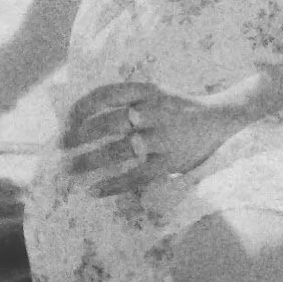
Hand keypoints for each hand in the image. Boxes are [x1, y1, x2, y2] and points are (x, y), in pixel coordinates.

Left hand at [59, 81, 245, 195]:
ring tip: (69, 171)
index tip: (66, 121)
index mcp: (149, 91)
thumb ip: (127, 103)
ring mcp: (165, 137)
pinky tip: (93, 191)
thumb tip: (81, 120)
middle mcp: (156, 111)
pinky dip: (114, 184)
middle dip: (81, 135)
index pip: (107, 93)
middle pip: (111, 121)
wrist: (221, 119)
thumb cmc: (178, 108)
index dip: (82, 106)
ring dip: (90, 161)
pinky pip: (138, 176)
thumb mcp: (155, 94)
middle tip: (61, 147)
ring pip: (121, 150)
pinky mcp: (172, 162)